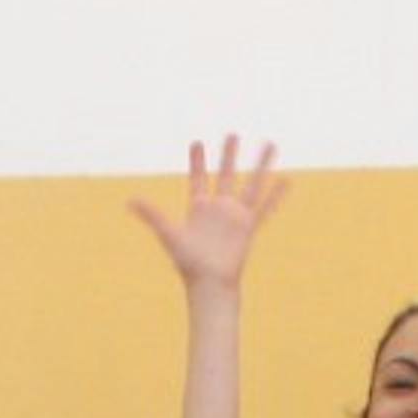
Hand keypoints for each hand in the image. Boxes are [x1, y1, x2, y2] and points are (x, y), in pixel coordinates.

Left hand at [131, 135, 289, 289]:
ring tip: (270, 145)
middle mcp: (219, 209)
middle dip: (228, 155)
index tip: (197, 143)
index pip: (199, 179)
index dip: (197, 162)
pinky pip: (265, 208)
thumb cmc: (188, 263)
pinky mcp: (249, 227)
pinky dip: (276, 196)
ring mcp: (236, 217)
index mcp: (199, 208)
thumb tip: (130, 200)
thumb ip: (152, 215)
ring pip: (251, 184)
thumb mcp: (168, 234)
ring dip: (260, 165)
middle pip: (226, 175)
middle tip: (232, 134)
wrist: (209, 283)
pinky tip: (287, 181)